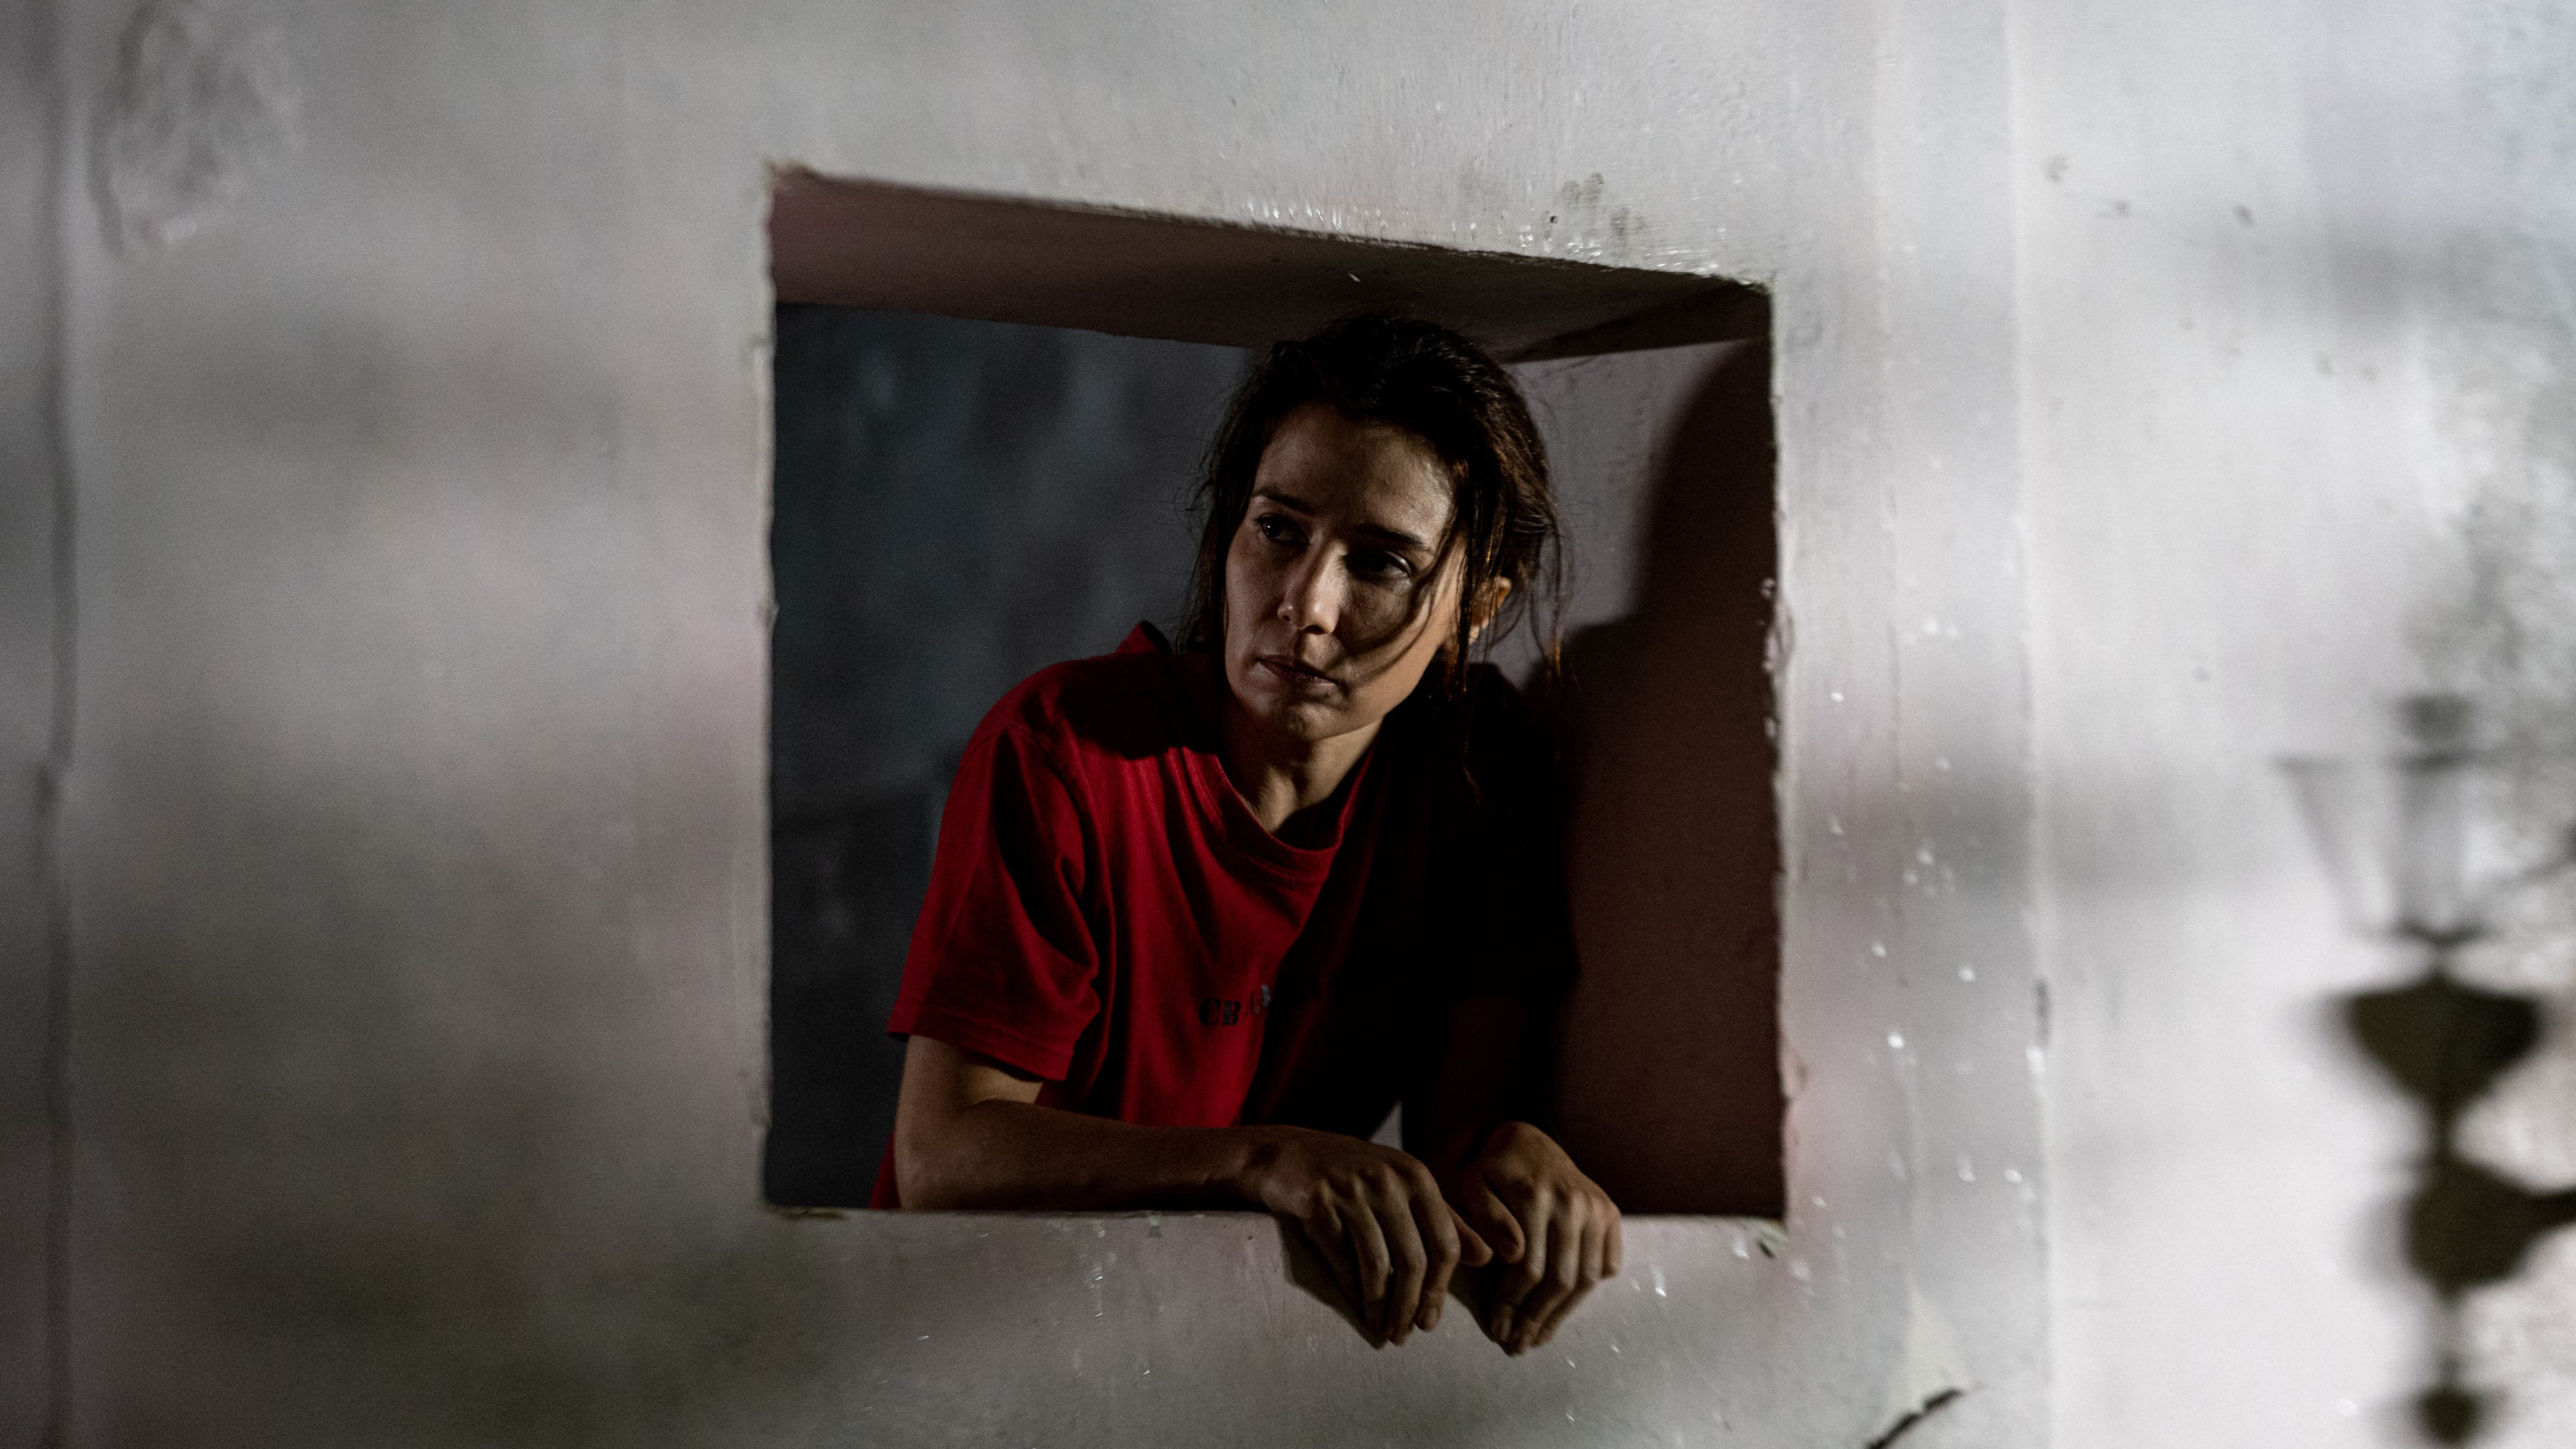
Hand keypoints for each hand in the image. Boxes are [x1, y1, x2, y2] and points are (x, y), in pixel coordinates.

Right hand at [1242, 1126, 1493, 1343]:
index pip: (1445, 1244)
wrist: (1287, 1154)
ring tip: (1381, 1329)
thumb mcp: (1403, 1187)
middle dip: (1410, 1306)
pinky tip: (1357, 1310)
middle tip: (1404, 1335)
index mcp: (1417, 1176)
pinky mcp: (1318, 1202)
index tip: (1430, 1321)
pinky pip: (1342, 1259)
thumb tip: (1486, 1257)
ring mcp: (1352, 1189)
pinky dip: (1352, 1291)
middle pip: (1414, 1260)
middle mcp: (1389, 1180)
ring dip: (1381, 1306)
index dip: (1440, 1290)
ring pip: (1378, 1265)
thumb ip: (1445, 1219)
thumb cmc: (1353, 1176)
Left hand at [1441, 1121, 1620, 1353]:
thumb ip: (1486, 1218)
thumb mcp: (1473, 1183)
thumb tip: (1511, 1254)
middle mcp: (1574, 1203)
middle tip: (1517, 1345)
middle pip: (1560, 1279)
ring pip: (1585, 1278)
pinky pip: (1607, 1264)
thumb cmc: (1493, 1169)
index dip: (1512, 1305)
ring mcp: (1598, 1208)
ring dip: (1562, 1315)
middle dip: (1536, 1319)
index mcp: (1535, 1196)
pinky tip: (1563, 1309)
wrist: (1529, 1141)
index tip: (1497, 1329)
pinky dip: (1588, 1290)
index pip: (1527, 1268)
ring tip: (1539, 1337)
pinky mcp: (1611, 1214)